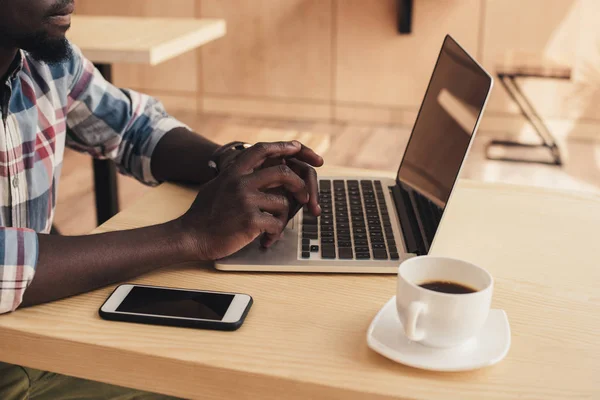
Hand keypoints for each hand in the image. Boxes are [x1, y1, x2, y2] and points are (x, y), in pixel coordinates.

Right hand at [179, 141, 322, 259]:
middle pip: (282, 174)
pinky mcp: (250, 220)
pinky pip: (276, 224)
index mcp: (233, 172)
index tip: (297, 147)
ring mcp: (246, 200)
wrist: (190, 236)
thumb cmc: (203, 215)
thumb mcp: (217, 185)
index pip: (261, 150)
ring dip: (283, 218)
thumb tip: (255, 170)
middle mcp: (240, 182)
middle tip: (305, 196)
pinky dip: (275, 233)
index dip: (282, 147)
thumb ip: (236, 177)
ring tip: (273, 228)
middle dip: (299, 185)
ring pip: (283, 203)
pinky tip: (266, 239)